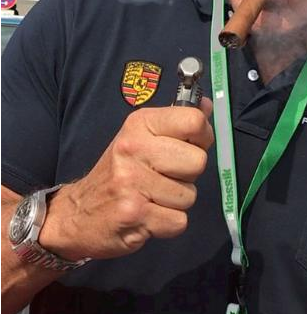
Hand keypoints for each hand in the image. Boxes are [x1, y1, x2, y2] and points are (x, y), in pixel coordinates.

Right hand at [39, 100, 213, 260]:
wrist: (75, 214)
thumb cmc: (119, 173)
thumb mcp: (142, 138)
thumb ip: (177, 123)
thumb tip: (206, 106)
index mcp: (139, 124)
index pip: (194, 121)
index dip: (202, 138)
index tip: (189, 147)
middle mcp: (133, 149)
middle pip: (198, 162)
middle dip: (188, 175)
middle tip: (165, 177)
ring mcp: (131, 183)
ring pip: (190, 195)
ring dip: (176, 202)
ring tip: (152, 197)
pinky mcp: (133, 215)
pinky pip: (179, 221)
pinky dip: (168, 224)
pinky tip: (149, 216)